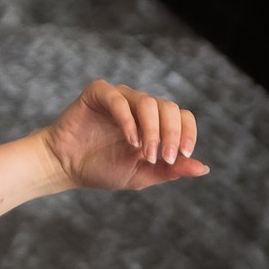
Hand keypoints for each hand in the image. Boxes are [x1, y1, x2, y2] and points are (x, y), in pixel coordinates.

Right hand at [37, 80, 209, 192]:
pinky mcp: (98, 93)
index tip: (182, 156)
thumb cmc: (102, 169)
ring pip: (148, 103)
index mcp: (154, 122)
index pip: (182, 116)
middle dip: (170, 134)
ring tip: (143, 153)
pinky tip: (129, 141)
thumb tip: (202, 168)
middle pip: (169, 107)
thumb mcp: (142, 174)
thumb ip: (170, 170)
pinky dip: (128, 120)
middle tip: (163, 158)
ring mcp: (120, 97)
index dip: (187, 134)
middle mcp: (140, 105)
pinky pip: (119, 99)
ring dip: (151, 130)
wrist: (65, 167)